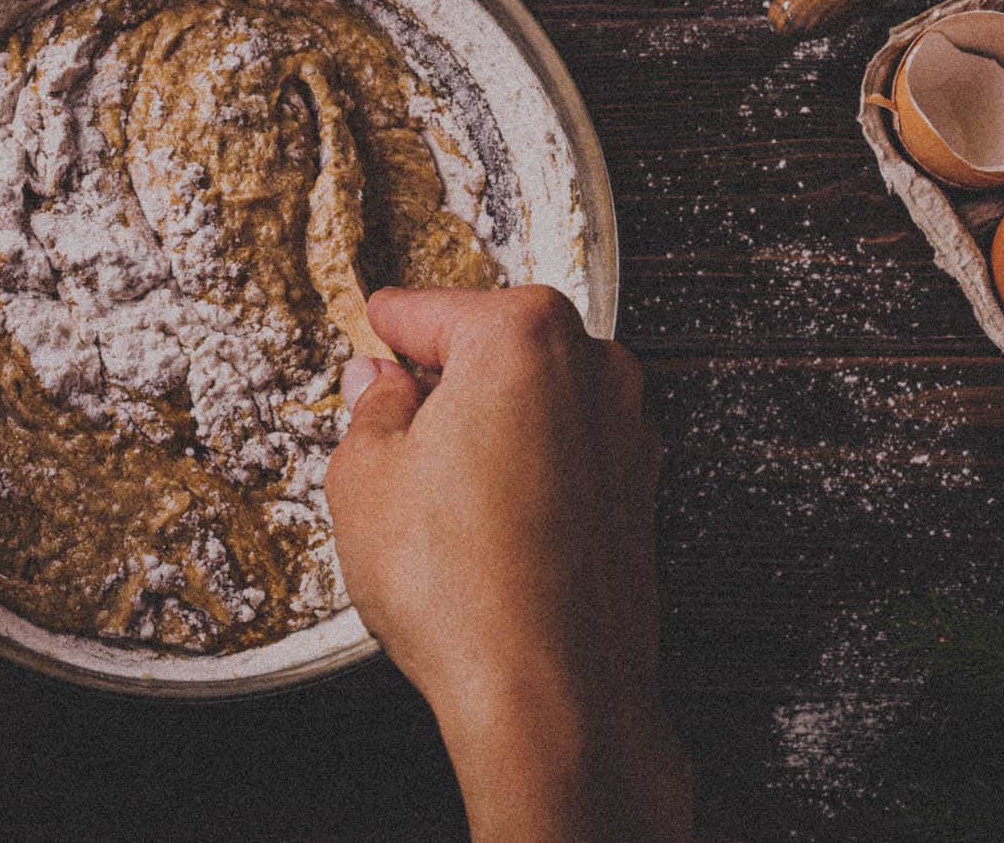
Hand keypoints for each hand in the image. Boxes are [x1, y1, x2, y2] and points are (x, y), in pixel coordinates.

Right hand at [326, 286, 691, 842]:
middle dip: (440, 384)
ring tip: (434, 498)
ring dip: (486, 429)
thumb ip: (370, 409)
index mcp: (522, 333)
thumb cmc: (463, 588)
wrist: (550, 694)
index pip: (425, 309)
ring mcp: (625, 430)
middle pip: (490, 346)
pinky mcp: (639, 491)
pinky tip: (484, 527)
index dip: (382, 339)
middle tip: (389, 437)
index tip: (369, 350)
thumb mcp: (364, 478)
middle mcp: (591, 367)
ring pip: (531, 402)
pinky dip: (526, 472)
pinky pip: (564, 454)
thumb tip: (379, 386)